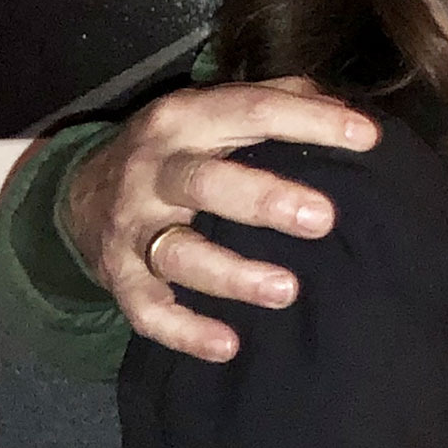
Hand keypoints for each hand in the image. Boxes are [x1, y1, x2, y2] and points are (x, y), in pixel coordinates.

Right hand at [60, 77, 375, 361]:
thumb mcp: (216, 112)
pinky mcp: (119, 276)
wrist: (80, 190)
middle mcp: (154, 170)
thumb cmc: (180, 148)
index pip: (252, 112)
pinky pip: (148, 310)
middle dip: (264, 200)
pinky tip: (228, 346)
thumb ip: (282, 101)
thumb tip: (352, 113)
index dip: (311, 122)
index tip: (367, 138)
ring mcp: (132, 226)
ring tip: (288, 290)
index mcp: (186, 119)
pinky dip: (184, 331)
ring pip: (178, 253)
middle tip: (323, 218)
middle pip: (206, 182)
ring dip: (232, 274)